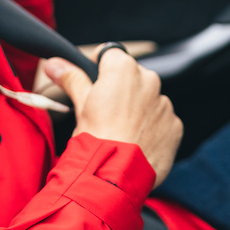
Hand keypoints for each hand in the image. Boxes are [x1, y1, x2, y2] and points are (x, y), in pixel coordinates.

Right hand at [44, 51, 181, 187]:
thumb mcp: (80, 105)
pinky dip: (152, 129)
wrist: (115, 174)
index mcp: (123, 69)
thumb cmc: (96, 138)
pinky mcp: (174, 125)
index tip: (96, 85)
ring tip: (122, 132)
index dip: (102, 69)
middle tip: (107, 114)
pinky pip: (162, 121)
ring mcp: (164, 104)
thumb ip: (72, 79)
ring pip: (149, 100)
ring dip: (138, 111)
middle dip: (122, 92)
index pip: (112, 55)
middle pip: (133, 78)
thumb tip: (54, 64)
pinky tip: (137, 143)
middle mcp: (149, 81)